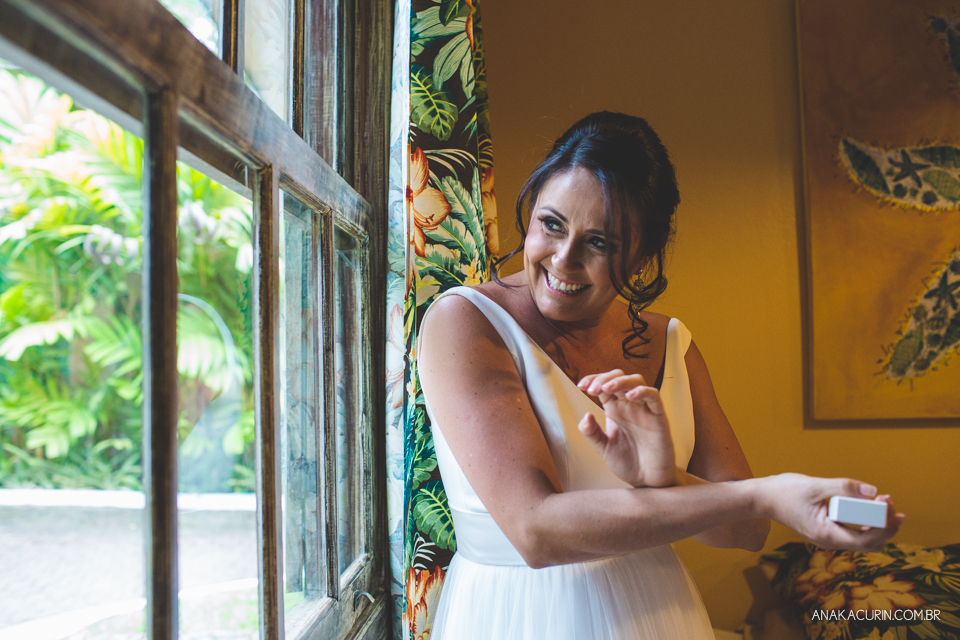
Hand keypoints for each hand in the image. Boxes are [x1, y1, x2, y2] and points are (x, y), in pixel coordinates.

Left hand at [577, 369, 676, 487]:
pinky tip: (630, 396)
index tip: (581, 386)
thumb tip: (585, 416)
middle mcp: (629, 406)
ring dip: (621, 381)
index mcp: (615, 410)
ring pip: (637, 381)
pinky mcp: (659, 417)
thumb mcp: (604, 448)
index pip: (604, 385)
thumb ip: (592, 433)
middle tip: (592, 389)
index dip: (593, 380)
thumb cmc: (627, 463)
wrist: (647, 482)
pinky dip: (643, 392)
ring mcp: (644, 410)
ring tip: (607, 388)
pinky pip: (654, 397)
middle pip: (619, 377)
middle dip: (604, 378)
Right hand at [757, 473, 904, 551]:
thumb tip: (872, 490)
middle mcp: (829, 541)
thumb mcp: (815, 485)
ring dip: (877, 524)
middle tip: (891, 503)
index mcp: (826, 534)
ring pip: (864, 540)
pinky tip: (870, 506)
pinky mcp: (827, 530)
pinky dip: (866, 522)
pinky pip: (854, 532)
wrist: (763, 499)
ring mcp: (829, 537)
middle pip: (869, 544)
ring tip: (884, 502)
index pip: (865, 539)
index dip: (883, 525)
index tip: (889, 505)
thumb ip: (844, 487)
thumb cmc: (785, 492)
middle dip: (885, 526)